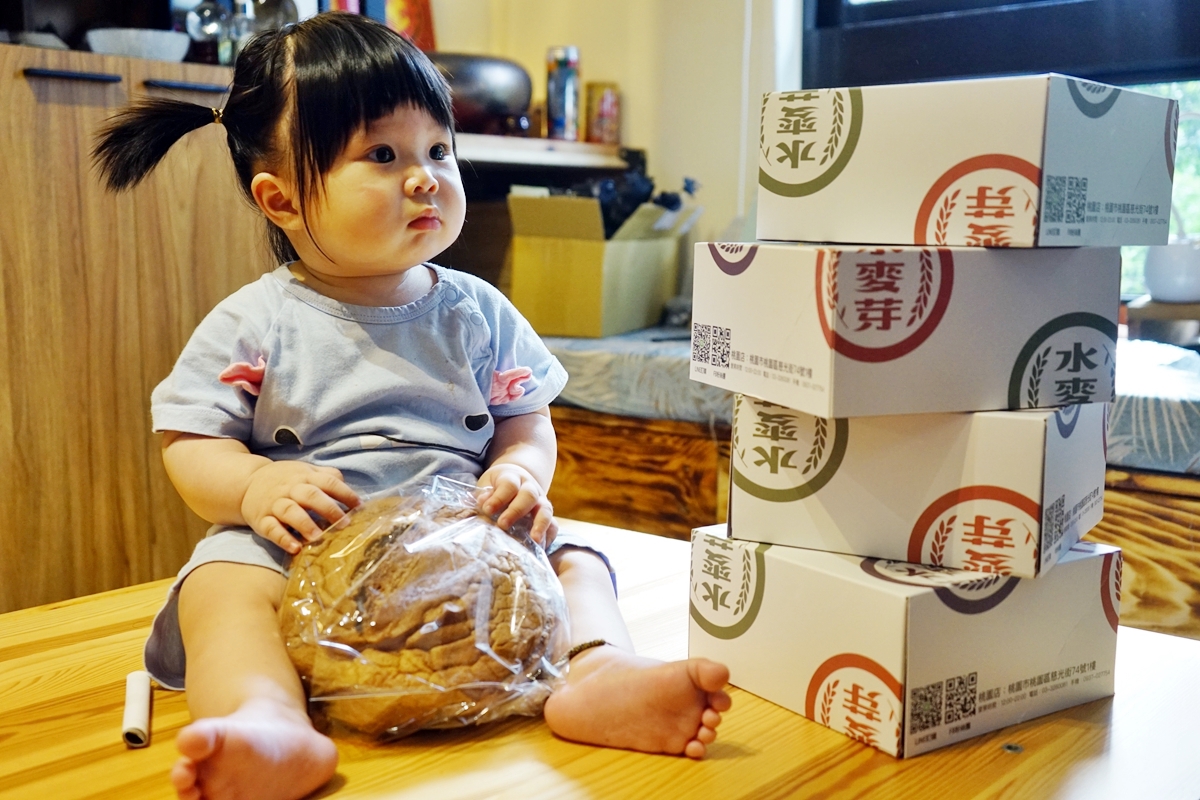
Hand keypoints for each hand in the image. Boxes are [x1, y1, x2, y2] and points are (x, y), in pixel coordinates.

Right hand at [240, 461, 359, 553]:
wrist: (247, 482)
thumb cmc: (285, 479)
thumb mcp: (305, 471)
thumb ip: (327, 476)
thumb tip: (350, 488)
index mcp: (305, 477)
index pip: (327, 482)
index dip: (344, 493)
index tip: (358, 506)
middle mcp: (290, 489)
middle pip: (311, 496)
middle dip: (328, 509)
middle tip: (344, 524)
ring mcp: (275, 504)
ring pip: (290, 511)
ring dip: (305, 524)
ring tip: (319, 538)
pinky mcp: (262, 520)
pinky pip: (271, 529)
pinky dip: (283, 538)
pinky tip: (295, 548)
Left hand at [477, 463, 555, 545]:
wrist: (515, 480)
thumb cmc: (496, 487)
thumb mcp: (487, 485)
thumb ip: (485, 495)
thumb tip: (482, 503)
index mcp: (513, 478)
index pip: (509, 485)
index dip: (499, 497)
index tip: (487, 510)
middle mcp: (530, 488)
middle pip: (529, 496)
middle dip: (516, 511)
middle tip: (503, 525)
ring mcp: (541, 501)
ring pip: (546, 509)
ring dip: (540, 524)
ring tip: (534, 539)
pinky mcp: (546, 516)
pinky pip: (553, 525)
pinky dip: (549, 535)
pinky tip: (541, 546)